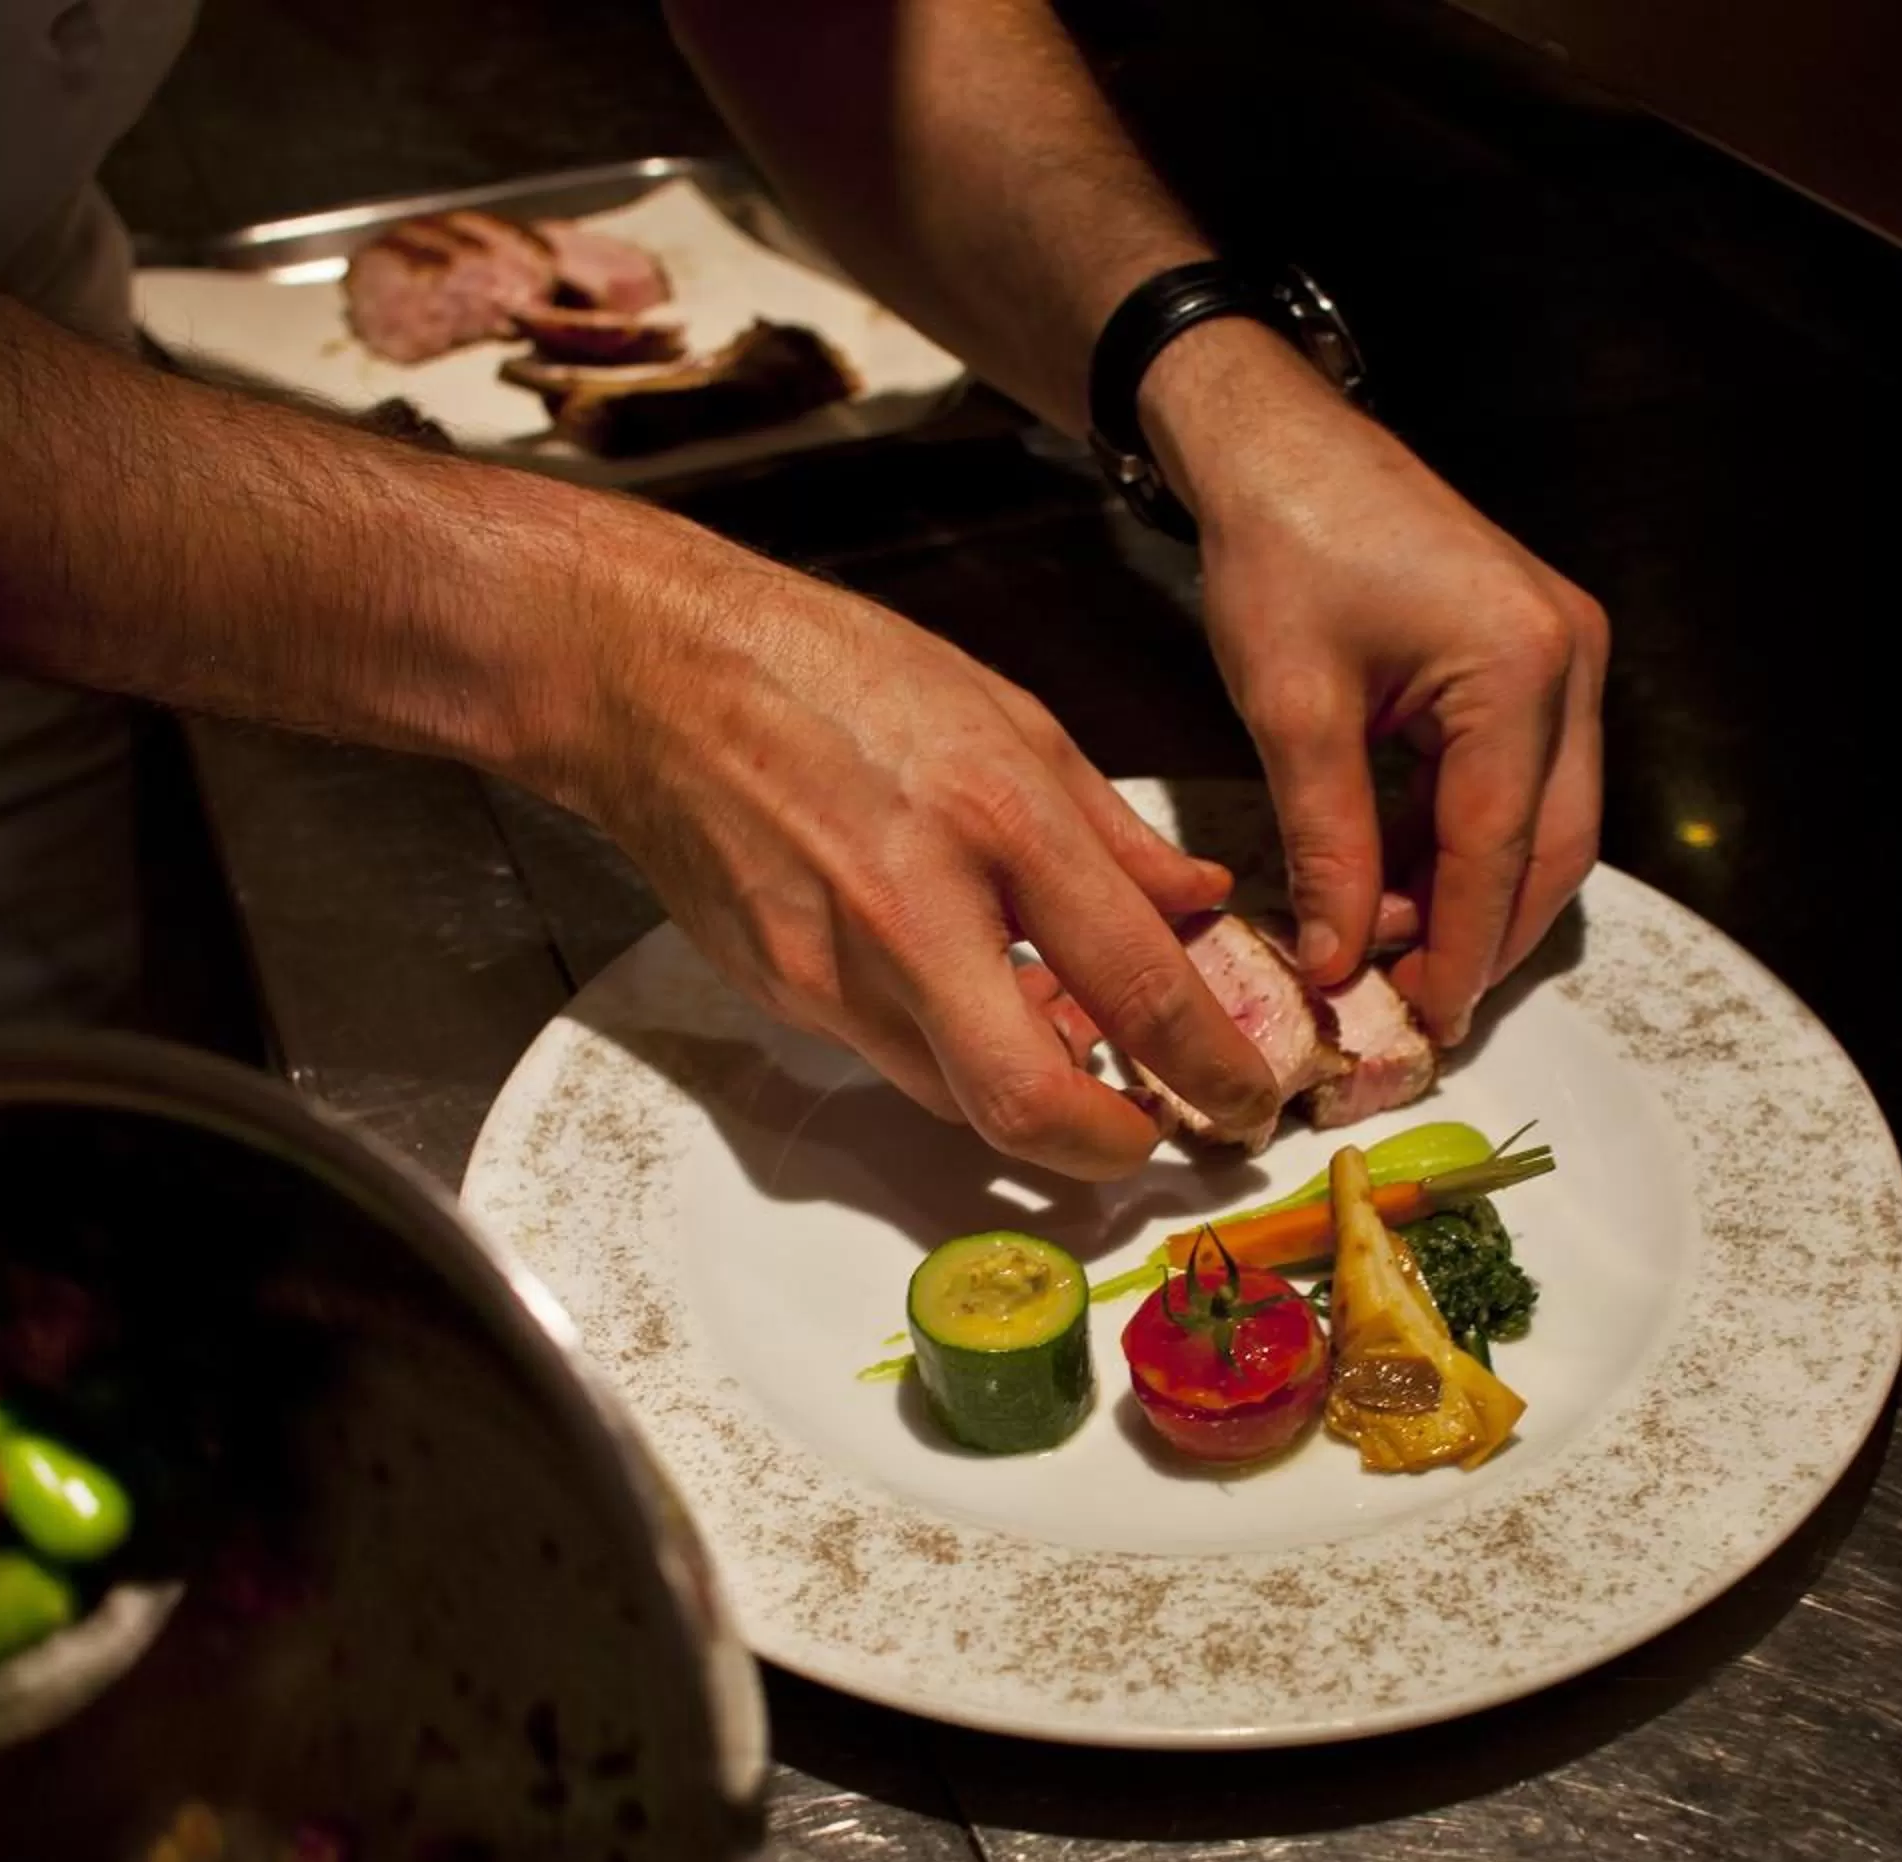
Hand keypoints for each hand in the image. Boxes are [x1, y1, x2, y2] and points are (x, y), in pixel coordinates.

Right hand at [558, 534, 1282, 1178]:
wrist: (654, 675)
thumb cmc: (833, 671)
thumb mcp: (1009, 713)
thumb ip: (1112, 829)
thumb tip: (1197, 904)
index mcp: (995, 816)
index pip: (1134, 983)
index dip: (1212, 1067)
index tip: (1247, 1096)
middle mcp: (913, 909)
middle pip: (1028, 1103)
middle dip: (1112, 1149)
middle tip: (1154, 1134)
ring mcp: (833, 966)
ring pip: (956, 1096)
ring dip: (1027, 1092)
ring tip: (1060, 1037)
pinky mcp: (781, 993)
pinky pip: (890, 1055)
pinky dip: (946, 1046)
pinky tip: (960, 987)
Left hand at [1142, 321, 1607, 1043]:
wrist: (1278, 442)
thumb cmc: (1279, 550)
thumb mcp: (1291, 709)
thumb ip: (1324, 843)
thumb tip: (1335, 962)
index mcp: (1520, 667)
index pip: (1497, 848)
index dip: (1457, 949)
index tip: (1419, 1026)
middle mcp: (1570, 662)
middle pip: (1549, 847)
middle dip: (1483, 936)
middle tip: (1413, 1011)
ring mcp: (1563, 655)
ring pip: (1542, 820)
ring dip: (1472, 892)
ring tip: (1388, 956)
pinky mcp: (1534, 654)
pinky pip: (1518, 777)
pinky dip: (1461, 838)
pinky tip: (1394, 881)